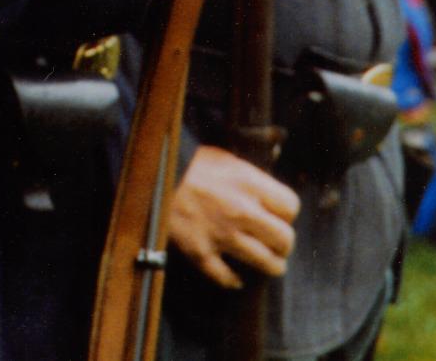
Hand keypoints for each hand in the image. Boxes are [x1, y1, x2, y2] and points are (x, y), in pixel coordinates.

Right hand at [167, 144, 300, 288]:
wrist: (145, 170)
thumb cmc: (185, 161)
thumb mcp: (223, 157)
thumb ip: (249, 176)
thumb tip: (270, 188)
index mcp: (247, 182)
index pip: (290, 207)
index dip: (286, 213)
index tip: (278, 215)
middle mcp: (239, 210)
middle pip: (284, 239)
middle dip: (283, 243)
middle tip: (276, 243)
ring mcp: (220, 233)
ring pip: (265, 263)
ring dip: (271, 265)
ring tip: (269, 263)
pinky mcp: (199, 250)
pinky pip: (226, 275)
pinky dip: (232, 279)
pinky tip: (235, 277)